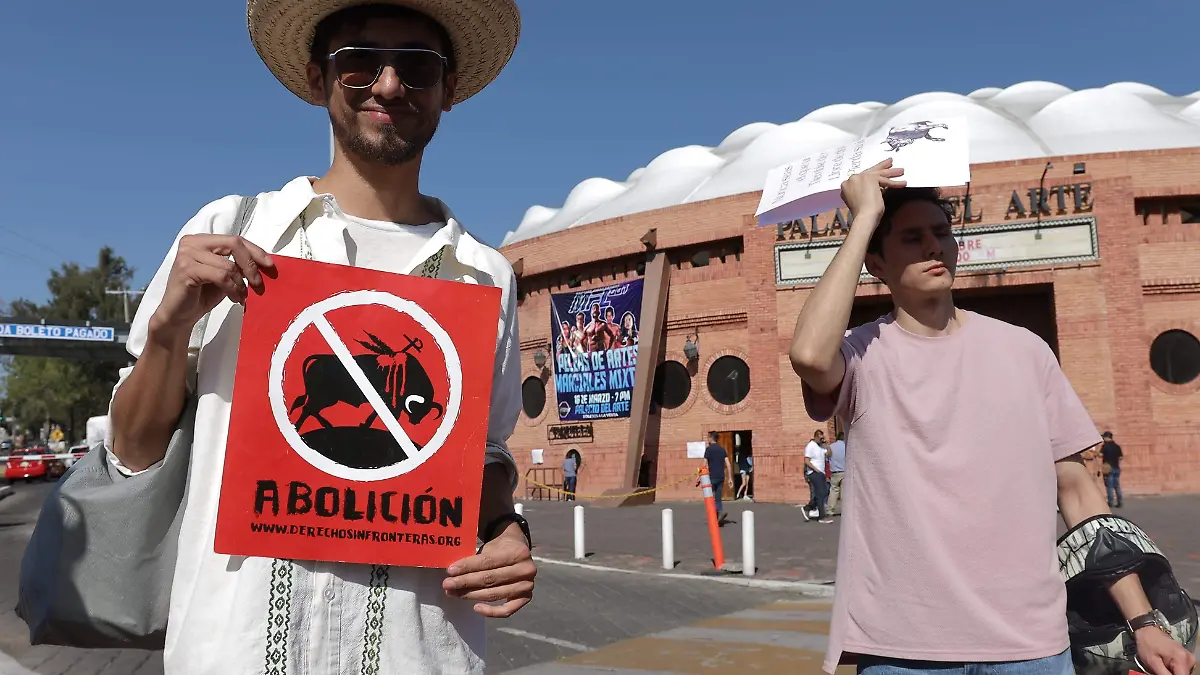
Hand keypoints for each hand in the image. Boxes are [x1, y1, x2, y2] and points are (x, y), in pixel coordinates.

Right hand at [150, 234, 275, 337]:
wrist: (179, 316)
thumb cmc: (203, 295)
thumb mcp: (225, 276)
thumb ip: (238, 265)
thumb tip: (266, 262)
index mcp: (202, 240)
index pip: (235, 239)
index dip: (255, 251)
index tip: (270, 266)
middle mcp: (192, 242)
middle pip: (234, 244)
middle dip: (251, 265)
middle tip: (258, 284)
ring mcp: (187, 254)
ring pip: (228, 265)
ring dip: (240, 284)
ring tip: (241, 296)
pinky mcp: (186, 269)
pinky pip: (221, 276)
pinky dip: (232, 288)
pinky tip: (234, 299)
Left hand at [442, 523, 534, 617]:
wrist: (517, 549)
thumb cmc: (499, 548)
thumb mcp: (489, 546)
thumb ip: (475, 557)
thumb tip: (452, 571)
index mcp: (518, 552)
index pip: (487, 562)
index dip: (467, 567)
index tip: (450, 571)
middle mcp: (526, 569)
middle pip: (490, 579)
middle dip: (465, 582)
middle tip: (447, 585)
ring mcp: (528, 585)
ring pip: (495, 595)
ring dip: (471, 595)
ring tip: (454, 594)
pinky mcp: (526, 598)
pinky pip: (507, 610)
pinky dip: (491, 612)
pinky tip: (476, 607)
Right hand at [840, 158, 906, 219]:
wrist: (864, 216)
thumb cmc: (862, 213)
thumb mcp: (861, 199)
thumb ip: (865, 191)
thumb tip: (878, 188)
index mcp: (846, 185)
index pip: (861, 178)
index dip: (871, 176)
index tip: (879, 175)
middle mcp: (851, 179)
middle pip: (870, 172)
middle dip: (881, 167)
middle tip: (890, 163)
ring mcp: (860, 177)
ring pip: (878, 174)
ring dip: (891, 172)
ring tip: (901, 171)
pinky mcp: (870, 178)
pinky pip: (885, 180)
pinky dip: (895, 183)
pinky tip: (903, 183)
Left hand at [1135, 626, 1195, 674]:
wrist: (1148, 631)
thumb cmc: (1148, 644)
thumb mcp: (1152, 662)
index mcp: (1181, 658)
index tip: (1162, 673)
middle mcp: (1189, 658)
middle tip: (1159, 670)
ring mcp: (1189, 658)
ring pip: (1182, 673)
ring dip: (1172, 673)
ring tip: (1161, 666)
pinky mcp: (1186, 658)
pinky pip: (1181, 669)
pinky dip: (1173, 670)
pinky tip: (1165, 665)